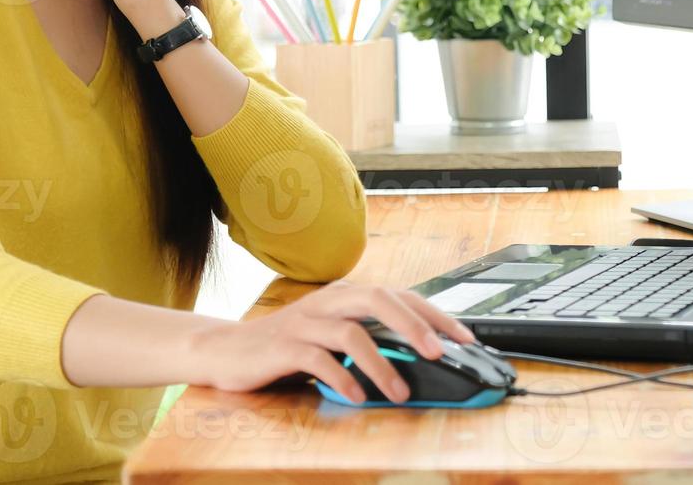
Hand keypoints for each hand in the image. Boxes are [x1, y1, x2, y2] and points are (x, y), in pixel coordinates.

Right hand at [182, 281, 477, 404]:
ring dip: (381, 364)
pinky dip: (343, 379)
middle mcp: (328, 302)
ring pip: (352, 332)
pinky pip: (319, 360)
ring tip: (400, 392)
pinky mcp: (285, 346)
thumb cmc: (286, 346)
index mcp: (345, 297)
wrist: (228, 350)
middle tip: (438, 353)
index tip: (464, 337)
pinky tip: (357, 397)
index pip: (399, 296)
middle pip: (379, 300)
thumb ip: (369, 342)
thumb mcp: (332, 338)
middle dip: (414, 325)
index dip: (434, 314)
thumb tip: (418, 363)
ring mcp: (306, 322)